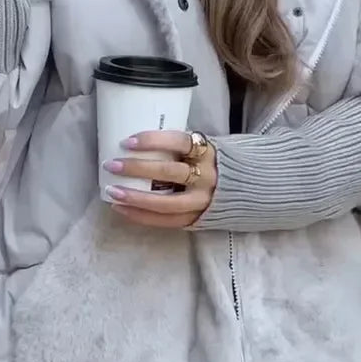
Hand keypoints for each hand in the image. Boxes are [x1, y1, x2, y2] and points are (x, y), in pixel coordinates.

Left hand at [103, 132, 217, 228]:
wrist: (248, 191)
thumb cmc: (215, 165)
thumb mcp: (205, 150)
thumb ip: (181, 148)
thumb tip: (137, 143)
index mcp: (208, 153)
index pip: (180, 141)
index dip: (153, 140)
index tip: (127, 141)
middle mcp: (207, 177)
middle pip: (169, 172)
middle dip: (137, 169)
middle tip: (112, 165)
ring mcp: (201, 201)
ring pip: (165, 202)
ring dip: (135, 197)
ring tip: (112, 192)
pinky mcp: (196, 220)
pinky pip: (165, 221)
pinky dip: (141, 216)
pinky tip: (122, 209)